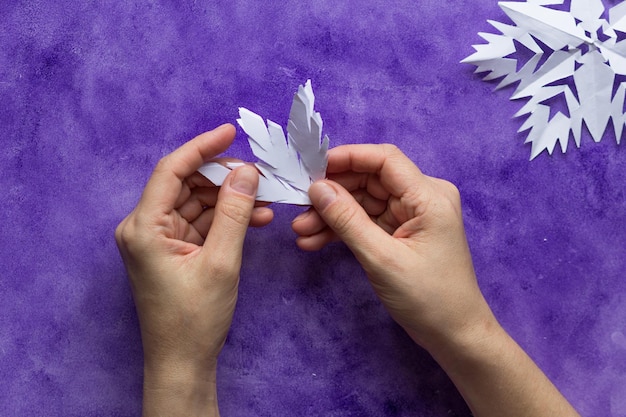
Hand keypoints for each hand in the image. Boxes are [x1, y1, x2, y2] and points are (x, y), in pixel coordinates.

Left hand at [115, 124, 272, 415]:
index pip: (171, 170)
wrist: (183, 361)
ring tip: (265, 201)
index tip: (231, 132)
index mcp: (144, 226)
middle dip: (223, 178)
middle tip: (259, 176)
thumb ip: (235, 212)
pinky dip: (225, 219)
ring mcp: (157, 238)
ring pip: (196, 202)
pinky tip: (254, 218)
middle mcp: (144, 227)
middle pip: (186, 184)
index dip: (202, 147)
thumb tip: (248, 171)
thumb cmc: (196, 317)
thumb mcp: (222, 261)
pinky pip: (200, 222)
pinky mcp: (171, 249)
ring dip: (229, 200)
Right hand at [292, 144, 579, 416]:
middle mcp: (422, 198)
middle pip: (369, 181)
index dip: (347, 158)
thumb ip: (347, 220)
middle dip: (332, 194)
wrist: (454, 335)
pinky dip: (343, 230)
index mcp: (428, 196)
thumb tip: (316, 187)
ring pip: (363, 202)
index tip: (311, 169)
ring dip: (332, 215)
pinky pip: (367, 221)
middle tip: (298, 209)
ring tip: (301, 232)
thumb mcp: (382, 258)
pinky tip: (315, 242)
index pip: (384, 160)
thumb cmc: (427, 297)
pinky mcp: (401, 232)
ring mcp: (411, 216)